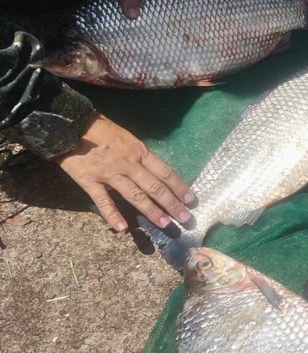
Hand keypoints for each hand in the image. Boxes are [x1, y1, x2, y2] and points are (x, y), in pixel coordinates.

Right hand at [55, 113, 195, 231]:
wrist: (70, 124)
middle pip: (154, 186)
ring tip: (164, 224)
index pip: (165, 172)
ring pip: (135, 195)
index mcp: (139, 152)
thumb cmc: (101, 130)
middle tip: (185, 218)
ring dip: (151, 211)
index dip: (179, 187)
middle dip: (172, 204)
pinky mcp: (90, 180)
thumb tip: (155, 173)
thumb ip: (140, 156)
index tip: (191, 200)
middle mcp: (128, 163)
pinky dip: (112, 215)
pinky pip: (103, 200)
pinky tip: (122, 228)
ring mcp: (109, 173)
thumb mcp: (127, 138)